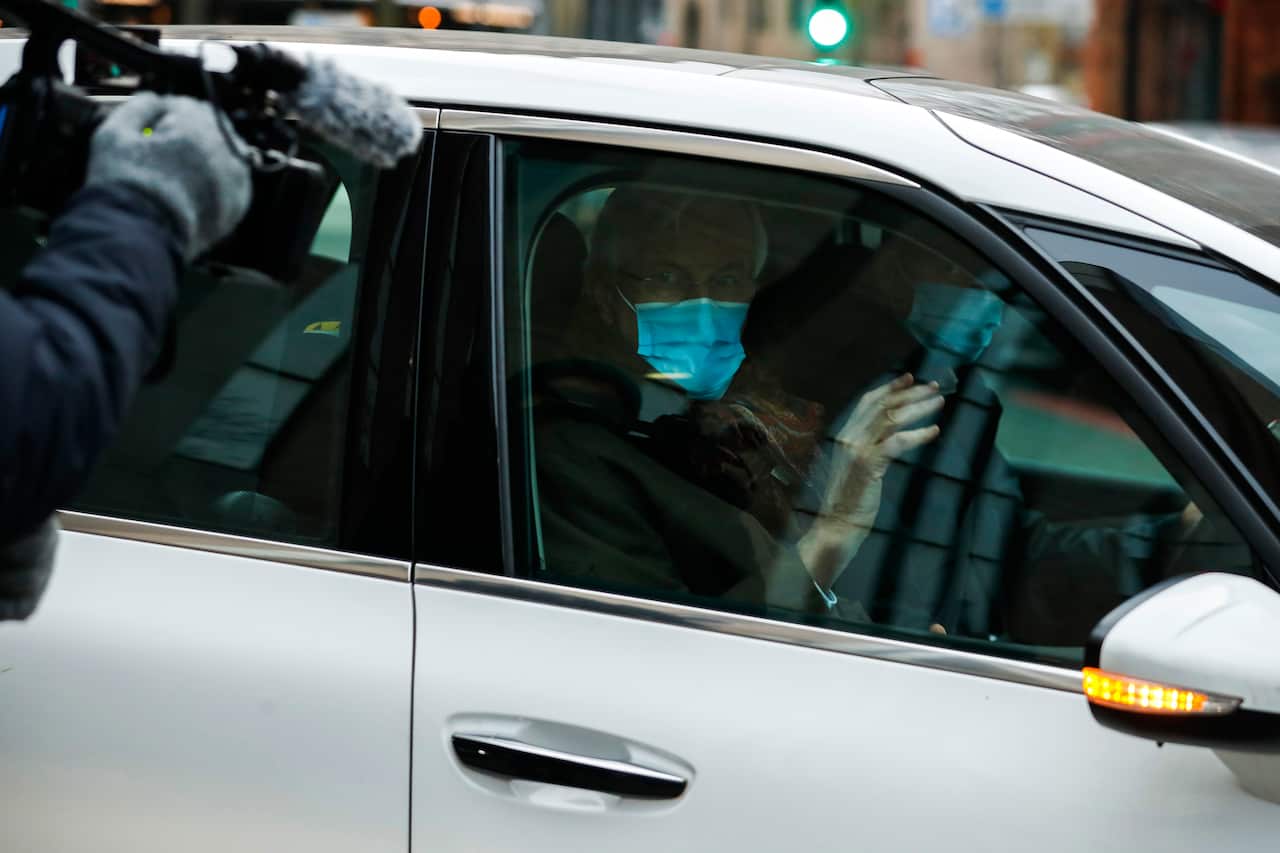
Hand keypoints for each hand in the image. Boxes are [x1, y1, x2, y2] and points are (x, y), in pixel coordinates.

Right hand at [87, 93, 251, 260]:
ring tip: (178, 170)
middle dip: (191, 133)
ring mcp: (237, 181)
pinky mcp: (238, 207)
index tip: (153, 125)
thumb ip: (139, 106)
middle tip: (164, 149)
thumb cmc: (125, 183)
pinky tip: (192, 188)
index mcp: (200, 129)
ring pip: (226, 155)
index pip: (189, 105)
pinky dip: (216, 181)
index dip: (167, 112)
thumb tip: (155, 99)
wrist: (138, 237)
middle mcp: (227, 152)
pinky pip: (232, 183)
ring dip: (207, 155)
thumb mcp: (115, 132)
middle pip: (212, 129)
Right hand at [800, 374, 943, 589]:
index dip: (889, 388)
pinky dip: (918, 434)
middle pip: (882, 405)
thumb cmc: (850, 500)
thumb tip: (892, 434)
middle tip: (935, 386)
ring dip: (918, 408)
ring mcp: (856, 450)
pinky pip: (897, 442)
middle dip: (910, 393)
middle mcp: (849, 437)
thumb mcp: (859, 467)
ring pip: (890, 418)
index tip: (909, 378)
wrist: (836, 525)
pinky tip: (933, 431)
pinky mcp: (867, 465)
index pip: (867, 402)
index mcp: (846, 435)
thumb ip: (870, 448)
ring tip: (939, 403)